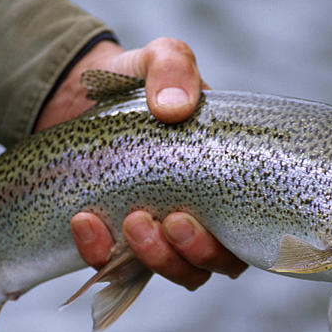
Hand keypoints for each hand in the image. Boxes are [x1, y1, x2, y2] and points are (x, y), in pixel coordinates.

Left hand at [36, 38, 246, 288]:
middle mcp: (203, 218)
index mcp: (228, 182)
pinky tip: (84, 221)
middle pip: (213, 265)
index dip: (234, 245)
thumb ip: (173, 68)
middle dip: (191, 253)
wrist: (81, 95)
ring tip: (130, 220)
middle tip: (167, 220)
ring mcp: (161, 234)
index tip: (195, 217)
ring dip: (154, 259)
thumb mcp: (161, 59)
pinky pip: (115, 266)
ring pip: (172, 273)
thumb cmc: (141, 81)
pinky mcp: (119, 242)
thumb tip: (174, 109)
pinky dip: (99, 251)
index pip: (250, 235)